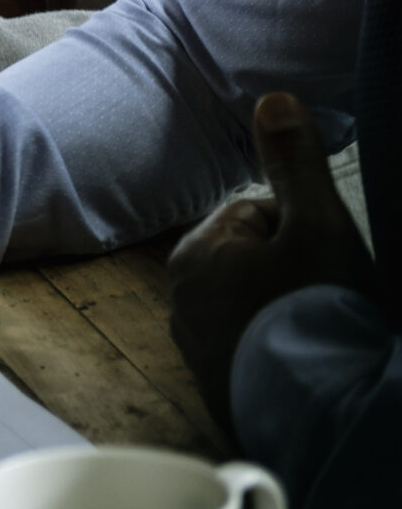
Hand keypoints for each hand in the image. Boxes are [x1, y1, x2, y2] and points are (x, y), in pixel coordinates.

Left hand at [168, 92, 381, 431]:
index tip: (320, 260)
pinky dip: (287, 352)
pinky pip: (260, 351)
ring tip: (321, 333)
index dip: (300, 230)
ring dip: (293, 313)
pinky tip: (311, 363)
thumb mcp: (315, 221)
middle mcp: (182, 302)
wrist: (320, 411)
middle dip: (295, 273)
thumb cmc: (315, 311)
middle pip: (257, 261)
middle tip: (326, 299)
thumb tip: (271, 97)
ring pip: (260, 306)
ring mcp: (200, 349)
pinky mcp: (223, 389)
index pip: (255, 215)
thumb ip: (293, 160)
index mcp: (194, 255)